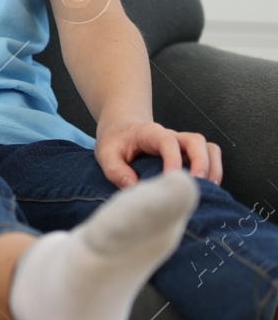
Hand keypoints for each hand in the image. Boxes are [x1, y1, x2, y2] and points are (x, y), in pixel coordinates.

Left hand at [94, 119, 222, 187]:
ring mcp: (183, 145)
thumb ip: (115, 169)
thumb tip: (134, 186)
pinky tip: (205, 190)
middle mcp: (171, 136)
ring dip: (213, 168)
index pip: (168, 141)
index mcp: (149, 133)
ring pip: (209, 148)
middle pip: (196, 141)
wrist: (122, 129)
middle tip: (195, 186)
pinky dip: (214, 172)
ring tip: (207, 190)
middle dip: (201, 163)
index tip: (171, 179)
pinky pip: (210, 157)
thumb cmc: (115, 142)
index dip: (173, 160)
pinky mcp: (190, 155)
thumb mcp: (105, 153)